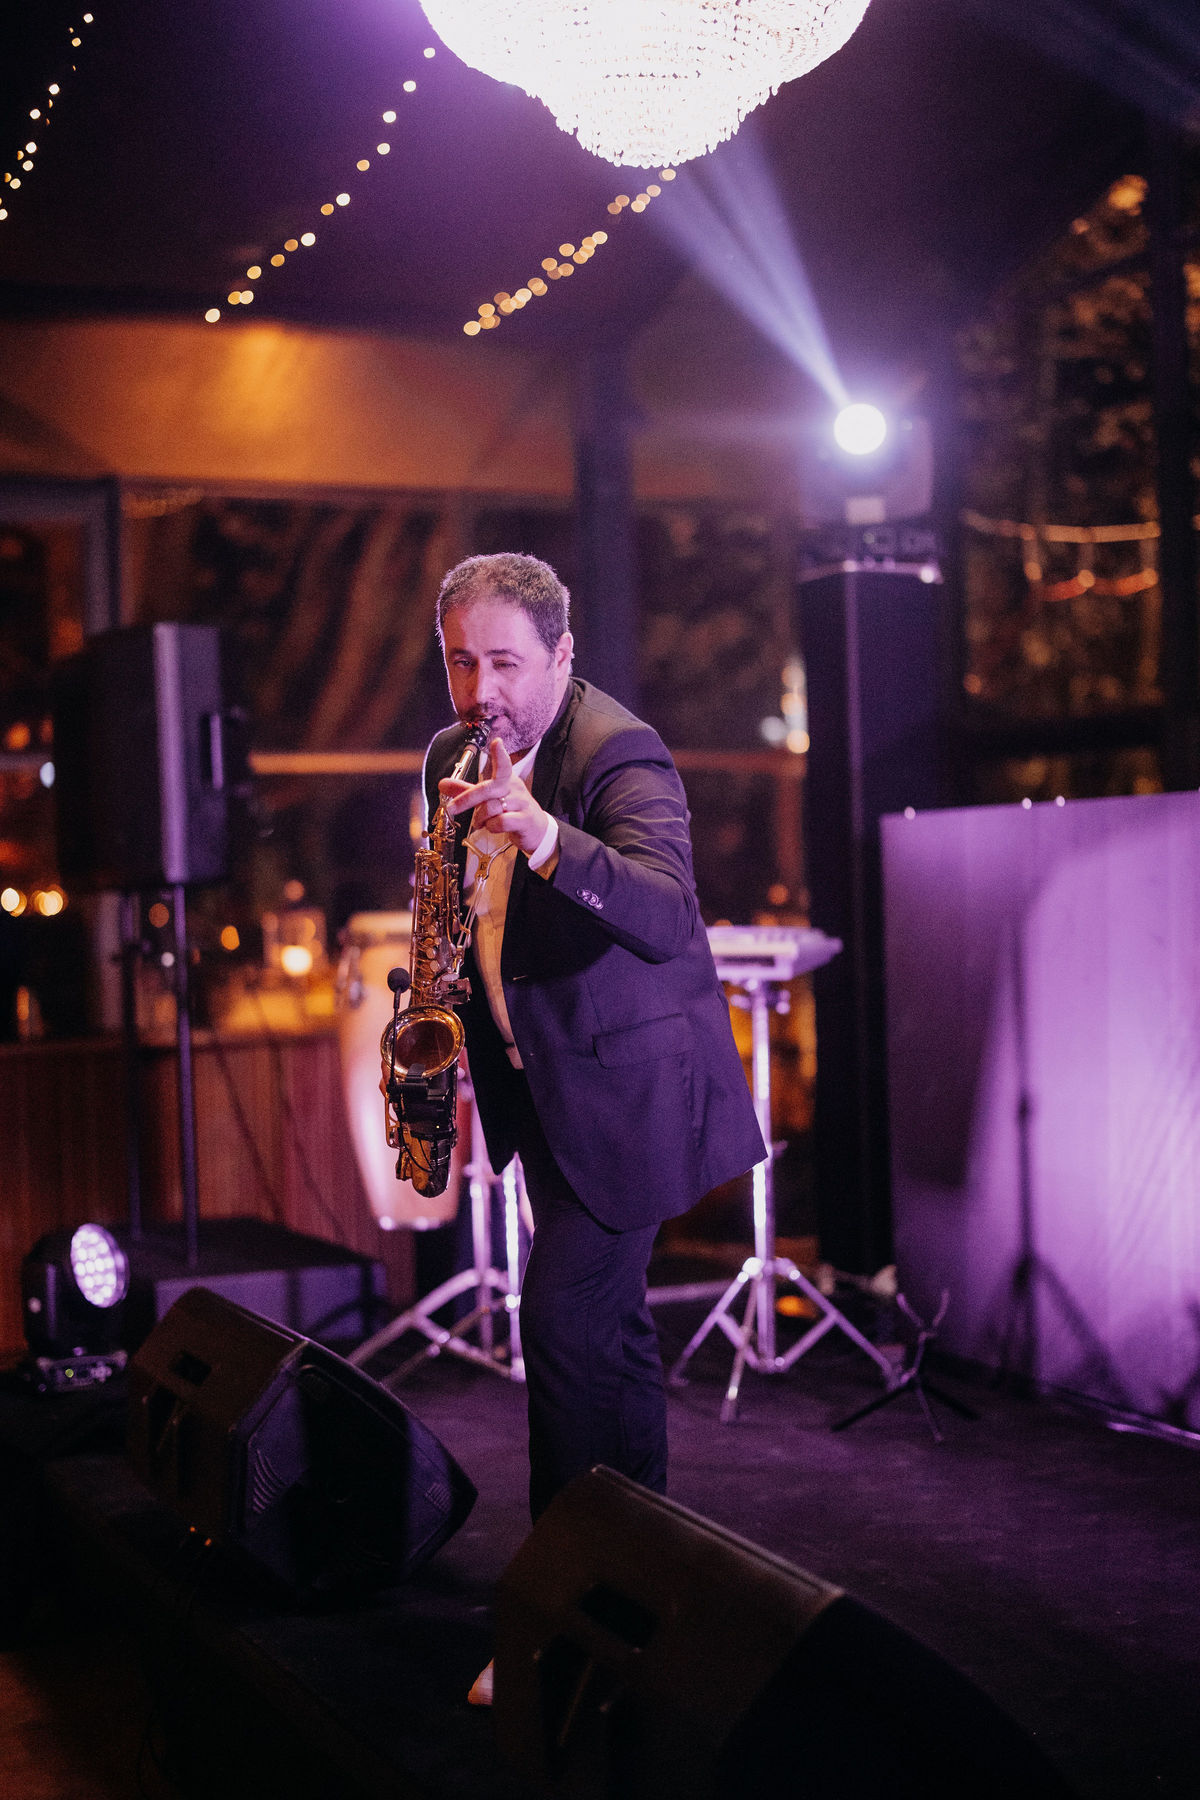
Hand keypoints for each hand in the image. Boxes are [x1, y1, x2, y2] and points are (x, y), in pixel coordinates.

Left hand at [442, 736, 549, 857]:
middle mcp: (514, 789)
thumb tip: (442, 783)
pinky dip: (492, 827)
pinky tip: (494, 827)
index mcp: (506, 780)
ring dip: (480, 818)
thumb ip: (465, 791)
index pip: (503, 765)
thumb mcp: (488, 799)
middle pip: (487, 789)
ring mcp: (521, 804)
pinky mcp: (525, 820)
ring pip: (491, 808)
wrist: (537, 830)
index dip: (499, 754)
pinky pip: (501, 822)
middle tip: (451, 808)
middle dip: (466, 799)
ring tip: (481, 822)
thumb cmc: (511, 810)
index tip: (497, 742)